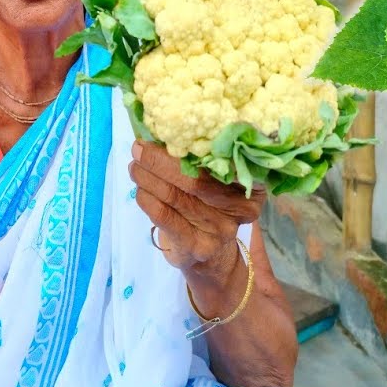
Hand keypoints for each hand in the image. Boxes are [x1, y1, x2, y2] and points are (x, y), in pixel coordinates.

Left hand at [129, 140, 263, 279]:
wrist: (211, 256)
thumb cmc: (211, 207)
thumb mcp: (219, 183)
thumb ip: (204, 160)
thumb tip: (165, 130)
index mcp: (251, 184)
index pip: (225, 159)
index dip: (196, 144)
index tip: (170, 129)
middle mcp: (240, 207)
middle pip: (195, 179)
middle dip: (161, 161)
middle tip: (139, 148)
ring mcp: (219, 229)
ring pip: (175, 196)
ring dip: (148, 178)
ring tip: (135, 165)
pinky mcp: (196, 245)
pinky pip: (164, 216)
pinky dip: (147, 199)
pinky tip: (140, 190)